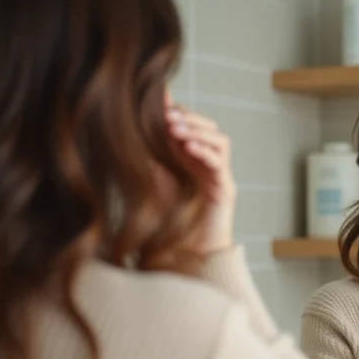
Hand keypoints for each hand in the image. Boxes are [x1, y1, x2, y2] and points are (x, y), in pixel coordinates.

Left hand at [165, 99, 236, 254]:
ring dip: (199, 131)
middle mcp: (211, 166)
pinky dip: (206, 152)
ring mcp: (222, 178)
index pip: (193, 128)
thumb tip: (133, 136)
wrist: (191, 256)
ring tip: (177, 129)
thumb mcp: (156, 185)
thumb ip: (151, 162)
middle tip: (169, 115)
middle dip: (191, 118)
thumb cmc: (174, 225)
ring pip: (220, 141)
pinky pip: (221, 165)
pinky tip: (189, 148)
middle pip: (210, 129)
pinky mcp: (226, 191)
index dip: (180, 112)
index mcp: (195, 162)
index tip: (160, 101)